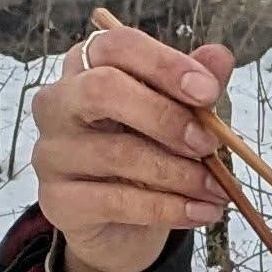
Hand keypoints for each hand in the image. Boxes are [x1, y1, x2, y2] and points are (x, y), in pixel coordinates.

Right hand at [29, 20, 238, 271]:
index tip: (208, 92)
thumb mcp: (181, 116)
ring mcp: (52, 152)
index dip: (165, 64)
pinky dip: (168, 208)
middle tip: (208, 144)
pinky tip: (200, 212)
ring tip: (216, 189)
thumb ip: (196, 90)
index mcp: (87, 66)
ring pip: (116, 153)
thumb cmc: (150, 152)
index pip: (117, 46)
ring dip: (178, 173)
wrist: (122, 225)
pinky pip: (117, 201)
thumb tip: (219, 57)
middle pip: (102, 89)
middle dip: (165, 116)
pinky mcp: (58, 200)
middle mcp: (58, 102)